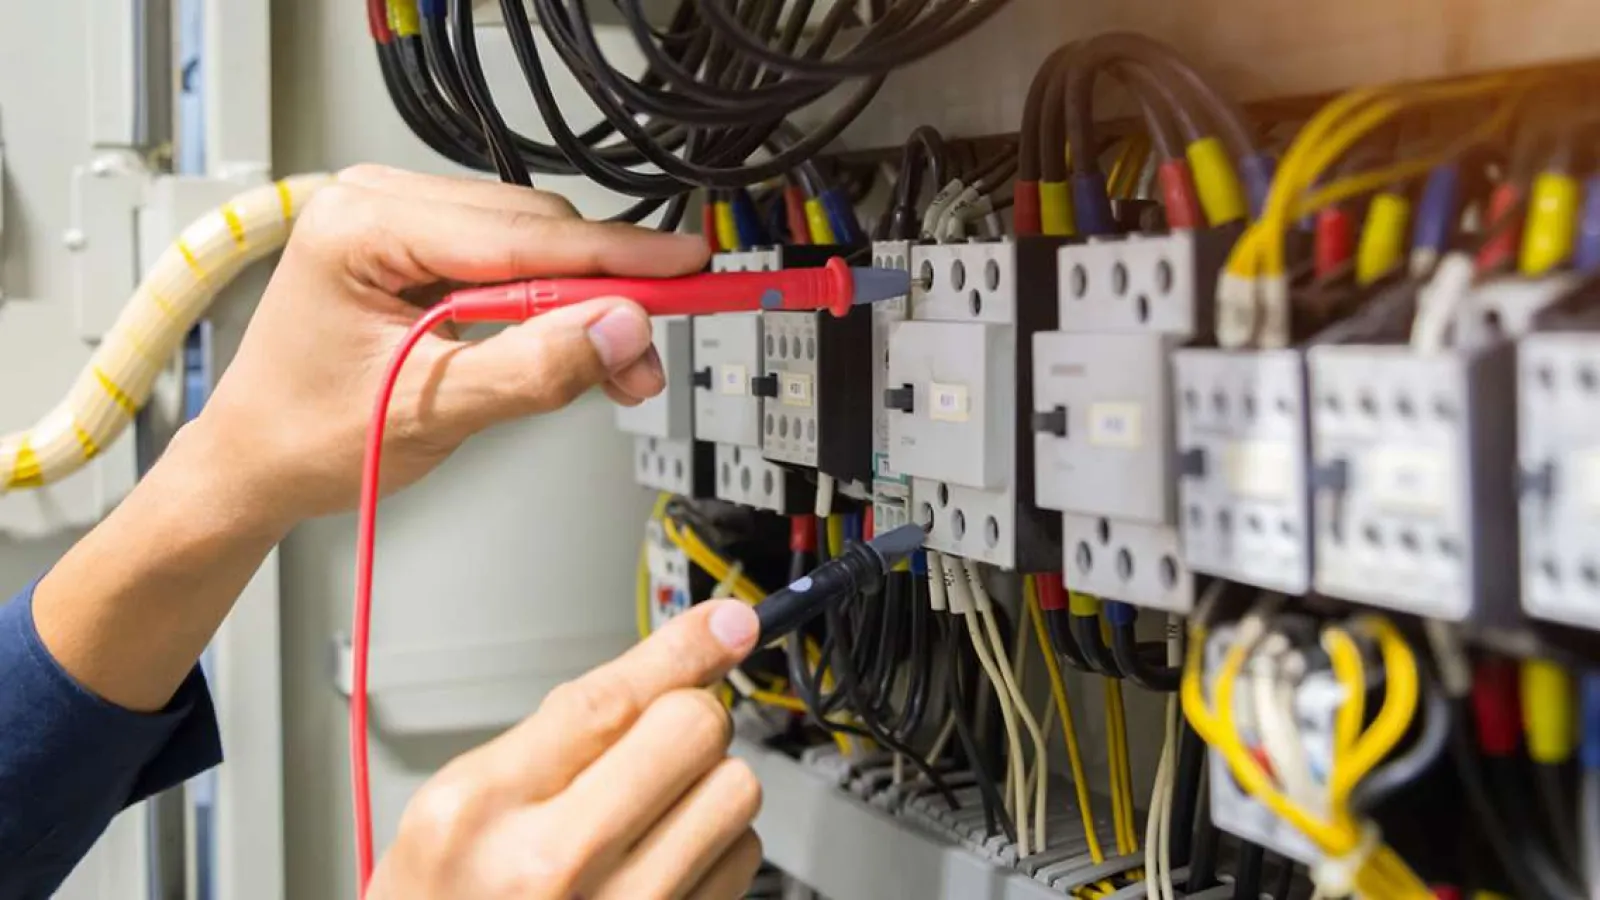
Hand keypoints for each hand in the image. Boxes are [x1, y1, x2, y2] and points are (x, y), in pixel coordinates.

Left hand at [191, 165, 708, 528]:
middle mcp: (377, 203)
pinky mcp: (418, 248)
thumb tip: (620, 330)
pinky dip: (549, 307)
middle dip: (603, 294)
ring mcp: (397, 221)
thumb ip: (532, 369)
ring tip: (617, 367)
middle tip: (649, 355)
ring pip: (531, 245)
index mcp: (360, 225)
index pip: (518, 235)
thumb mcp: (430, 412)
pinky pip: (509, 262)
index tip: (685, 267)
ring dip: (581, 305)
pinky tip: (572, 345)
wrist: (254, 464)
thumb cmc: (307, 438)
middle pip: (533, 230)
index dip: (614, 255)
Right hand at [368, 600, 764, 899]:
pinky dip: (717, 844)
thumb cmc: (449, 897)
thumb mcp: (458, 798)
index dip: (682, 648)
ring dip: (708, 785)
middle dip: (686, 718)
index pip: (610, 699)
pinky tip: (666, 856)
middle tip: (655, 742)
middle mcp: (554, 866)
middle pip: (693, 731)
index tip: (728, 623)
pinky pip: (743, 857)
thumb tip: (675, 658)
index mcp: (483, 808)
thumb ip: (560, 726)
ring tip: (652, 809)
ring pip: (734, 791)